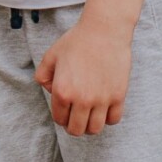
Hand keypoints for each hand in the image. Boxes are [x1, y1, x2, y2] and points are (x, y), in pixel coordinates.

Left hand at [35, 18, 130, 136]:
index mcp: (62, 91)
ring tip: (89, 114)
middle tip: (76, 115)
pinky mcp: (118, 97)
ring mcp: (101, 100)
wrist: (103, 31)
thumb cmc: (76, 42)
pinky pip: (113, 120)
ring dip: (90, 125)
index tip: (64, 111)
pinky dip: (108, 118)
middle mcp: (81, 100)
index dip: (60, 117)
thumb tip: (50, 92)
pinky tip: (104, 108)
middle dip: (73, 125)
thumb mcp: (50, 56)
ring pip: (95, 129)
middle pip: (76, 130)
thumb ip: (43, 76)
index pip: (59, 119)